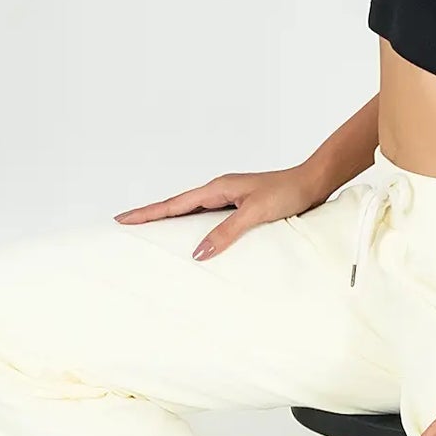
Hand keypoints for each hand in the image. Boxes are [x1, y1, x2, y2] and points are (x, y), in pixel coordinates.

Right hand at [114, 163, 327, 259]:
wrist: (313, 182)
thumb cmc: (288, 192)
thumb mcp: (255, 213)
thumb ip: (227, 232)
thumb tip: (198, 252)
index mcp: (217, 188)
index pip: (174, 204)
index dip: (148, 213)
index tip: (122, 219)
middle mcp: (219, 192)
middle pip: (177, 207)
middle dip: (151, 216)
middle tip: (126, 226)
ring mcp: (229, 199)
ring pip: (192, 213)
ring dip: (171, 222)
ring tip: (151, 234)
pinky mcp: (240, 208)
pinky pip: (209, 220)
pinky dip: (195, 228)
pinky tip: (194, 239)